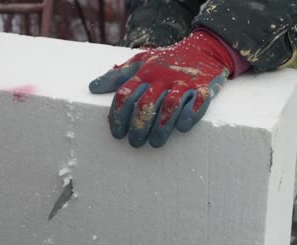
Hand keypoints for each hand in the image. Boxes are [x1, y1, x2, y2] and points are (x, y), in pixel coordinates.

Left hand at [89, 30, 232, 147]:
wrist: (203, 49)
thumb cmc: (167, 60)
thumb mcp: (141, 62)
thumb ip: (117, 76)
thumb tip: (92, 88)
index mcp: (146, 72)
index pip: (126, 94)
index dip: (118, 116)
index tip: (117, 133)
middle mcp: (163, 77)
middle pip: (147, 103)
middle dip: (139, 126)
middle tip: (135, 143)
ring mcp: (184, 82)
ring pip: (170, 105)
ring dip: (162, 126)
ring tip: (155, 142)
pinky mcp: (204, 86)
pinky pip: (198, 101)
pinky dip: (190, 114)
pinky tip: (182, 127)